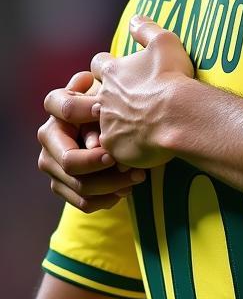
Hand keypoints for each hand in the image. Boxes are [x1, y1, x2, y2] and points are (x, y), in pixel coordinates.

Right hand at [38, 71, 145, 212]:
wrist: (113, 128)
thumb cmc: (113, 108)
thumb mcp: (109, 97)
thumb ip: (104, 96)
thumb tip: (101, 108)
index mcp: (56, 112)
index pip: (63, 108)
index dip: (85, 110)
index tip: (108, 111)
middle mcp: (47, 139)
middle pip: (69, 160)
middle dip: (102, 163)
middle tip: (128, 161)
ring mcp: (52, 165)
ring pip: (79, 184)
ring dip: (112, 183)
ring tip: (138, 176)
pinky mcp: (61, 185)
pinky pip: (83, 202)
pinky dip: (107, 198)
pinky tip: (126, 190)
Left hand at [89, 16, 195, 169]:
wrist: (177, 113)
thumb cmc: (172, 77)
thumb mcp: (165, 43)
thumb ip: (148, 29)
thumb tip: (136, 18)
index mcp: (113, 73)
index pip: (99, 65)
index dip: (106, 67)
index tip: (115, 70)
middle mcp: (103, 99)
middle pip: (78, 99)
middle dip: (80, 101)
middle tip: (95, 105)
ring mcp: (107, 124)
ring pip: (93, 129)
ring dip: (100, 130)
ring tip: (112, 136)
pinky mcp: (115, 147)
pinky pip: (110, 152)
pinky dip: (118, 151)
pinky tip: (131, 153)